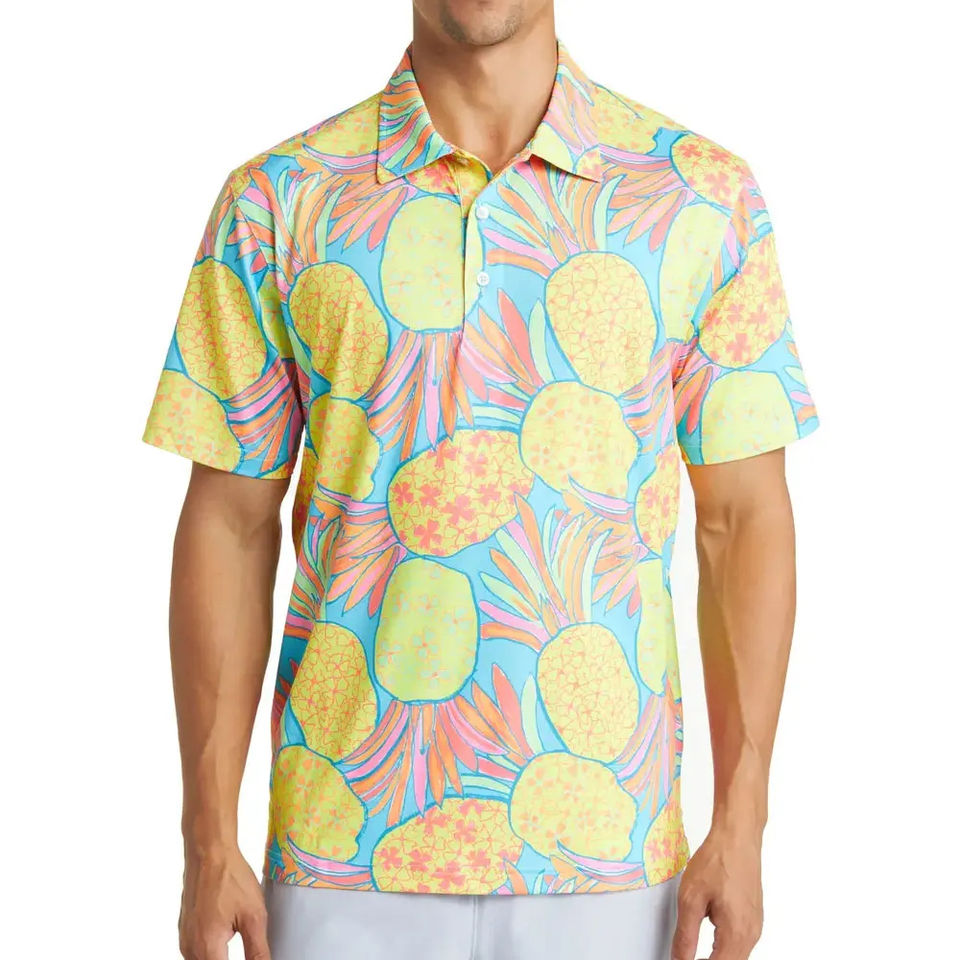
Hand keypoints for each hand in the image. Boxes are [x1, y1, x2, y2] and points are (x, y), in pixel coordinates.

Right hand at [178, 846, 270, 959]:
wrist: (209, 852)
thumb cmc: (230, 877)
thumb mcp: (253, 916)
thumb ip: (257, 951)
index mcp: (207, 948)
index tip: (254, 956)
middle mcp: (190, 949)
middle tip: (248, 946)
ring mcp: (185, 940)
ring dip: (220, 958)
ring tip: (238, 936)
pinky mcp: (185, 932)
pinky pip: (197, 953)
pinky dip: (212, 952)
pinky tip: (227, 937)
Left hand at [671, 826, 762, 959]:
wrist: (737, 837)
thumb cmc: (718, 860)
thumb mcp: (690, 899)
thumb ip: (685, 935)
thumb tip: (679, 959)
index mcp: (737, 934)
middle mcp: (751, 934)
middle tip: (686, 956)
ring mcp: (755, 926)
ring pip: (736, 956)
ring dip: (717, 957)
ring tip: (694, 952)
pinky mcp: (754, 917)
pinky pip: (741, 943)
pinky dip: (725, 948)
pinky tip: (710, 941)